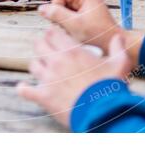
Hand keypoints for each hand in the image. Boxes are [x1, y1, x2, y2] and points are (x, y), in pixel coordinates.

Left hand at [17, 27, 132, 127]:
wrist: (101, 112)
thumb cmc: (110, 87)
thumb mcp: (120, 64)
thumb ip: (118, 48)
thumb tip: (118, 38)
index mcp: (72, 51)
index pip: (53, 33)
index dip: (53, 34)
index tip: (55, 36)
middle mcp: (56, 62)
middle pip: (39, 45)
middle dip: (42, 45)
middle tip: (46, 50)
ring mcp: (47, 79)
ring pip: (33, 65)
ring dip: (37, 66)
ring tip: (42, 69)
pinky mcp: (43, 96)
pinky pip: (25, 90)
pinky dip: (24, 89)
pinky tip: (25, 88)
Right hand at [39, 0, 122, 52]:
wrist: (112, 44)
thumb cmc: (100, 35)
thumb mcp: (74, 25)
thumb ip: (56, 15)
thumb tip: (42, 9)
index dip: (56, 7)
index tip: (58, 20)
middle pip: (62, 1)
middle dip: (61, 15)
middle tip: (66, 27)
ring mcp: (87, 4)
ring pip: (65, 9)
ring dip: (65, 21)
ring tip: (73, 31)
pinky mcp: (86, 13)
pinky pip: (70, 15)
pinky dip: (69, 24)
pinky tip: (75, 32)